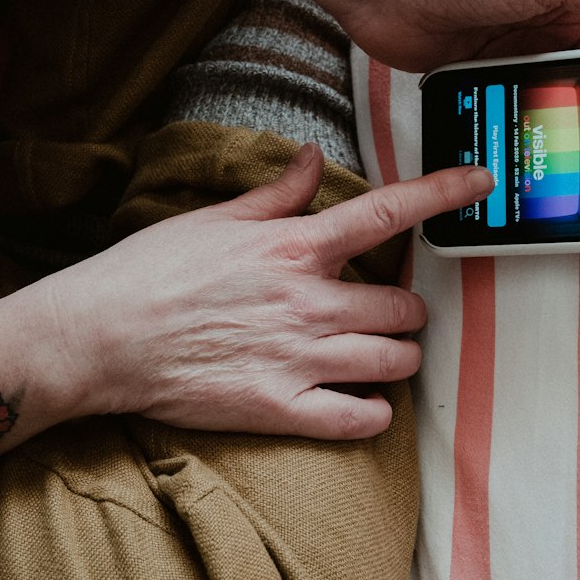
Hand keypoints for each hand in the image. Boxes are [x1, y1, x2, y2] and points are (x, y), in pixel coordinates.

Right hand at [47, 144, 492, 439]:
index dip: (443, 193)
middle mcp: (310, 301)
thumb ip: (276, 193)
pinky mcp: (282, 409)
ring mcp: (300, 359)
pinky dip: (373, 412)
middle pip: (406, 306)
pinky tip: (361, 401)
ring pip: (396, 361)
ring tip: (376, 354)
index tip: (481, 180)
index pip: (388, 212)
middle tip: (385, 310)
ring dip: (396, 357)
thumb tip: (314, 160)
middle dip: (407, 309)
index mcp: (295, 247)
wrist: (98, 338)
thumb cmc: (149, 271)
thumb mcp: (213, 217)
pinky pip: (362, 420)